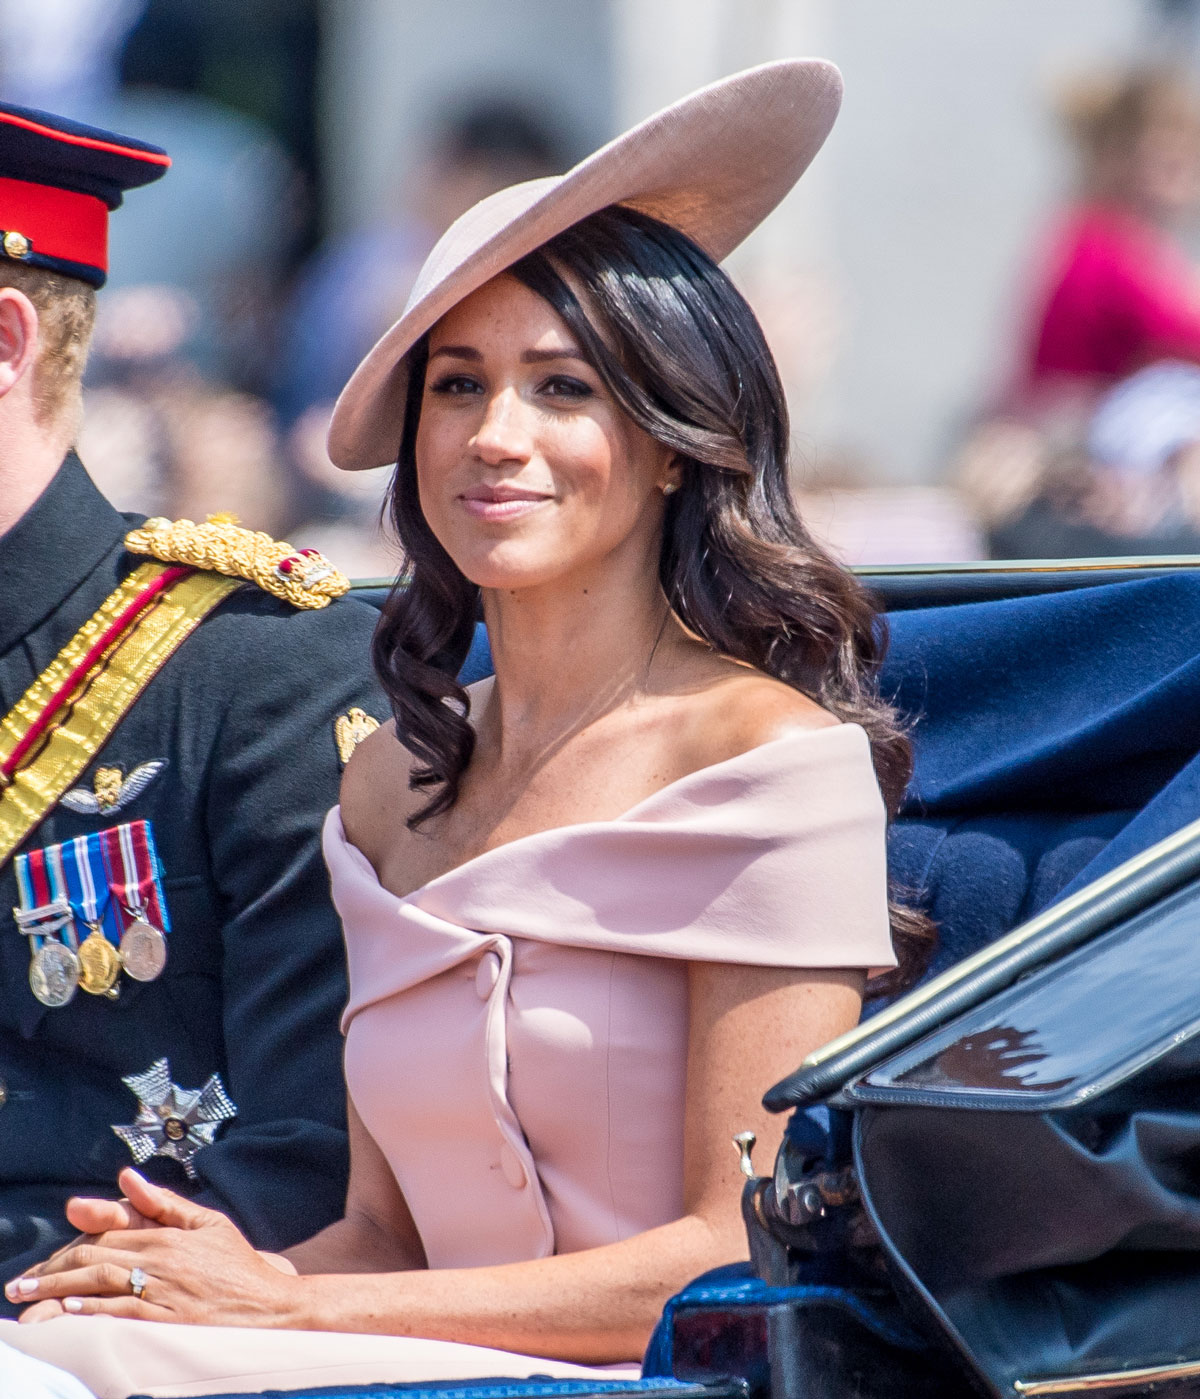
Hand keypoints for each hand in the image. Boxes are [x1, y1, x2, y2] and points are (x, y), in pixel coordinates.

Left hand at [6, 1168, 302, 1327]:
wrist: (269, 1304)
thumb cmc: (237, 1265)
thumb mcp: (207, 1223)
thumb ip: (164, 1203)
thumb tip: (126, 1176)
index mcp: (168, 1235)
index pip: (109, 1234)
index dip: (72, 1244)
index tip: (45, 1258)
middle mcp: (161, 1260)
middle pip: (96, 1259)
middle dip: (53, 1271)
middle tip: (20, 1285)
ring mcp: (164, 1291)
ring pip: (102, 1284)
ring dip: (61, 1290)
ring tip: (30, 1298)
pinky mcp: (168, 1320)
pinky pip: (123, 1312)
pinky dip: (94, 1309)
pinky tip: (70, 1308)